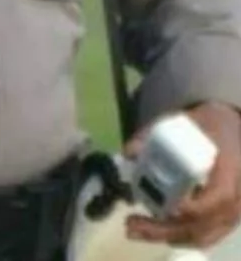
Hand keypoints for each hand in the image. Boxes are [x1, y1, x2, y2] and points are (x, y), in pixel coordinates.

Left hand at [125, 102, 240, 248]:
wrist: (230, 131)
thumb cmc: (206, 127)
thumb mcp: (183, 121)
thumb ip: (154, 133)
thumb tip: (129, 151)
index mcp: (230, 168)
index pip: (220, 196)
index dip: (196, 207)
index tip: (170, 208)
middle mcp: (236, 194)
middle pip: (205, 223)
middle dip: (167, 228)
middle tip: (131, 224)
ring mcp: (232, 209)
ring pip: (204, 234)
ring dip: (167, 235)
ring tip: (134, 229)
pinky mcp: (225, 217)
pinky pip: (206, 236)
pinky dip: (180, 237)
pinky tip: (153, 233)